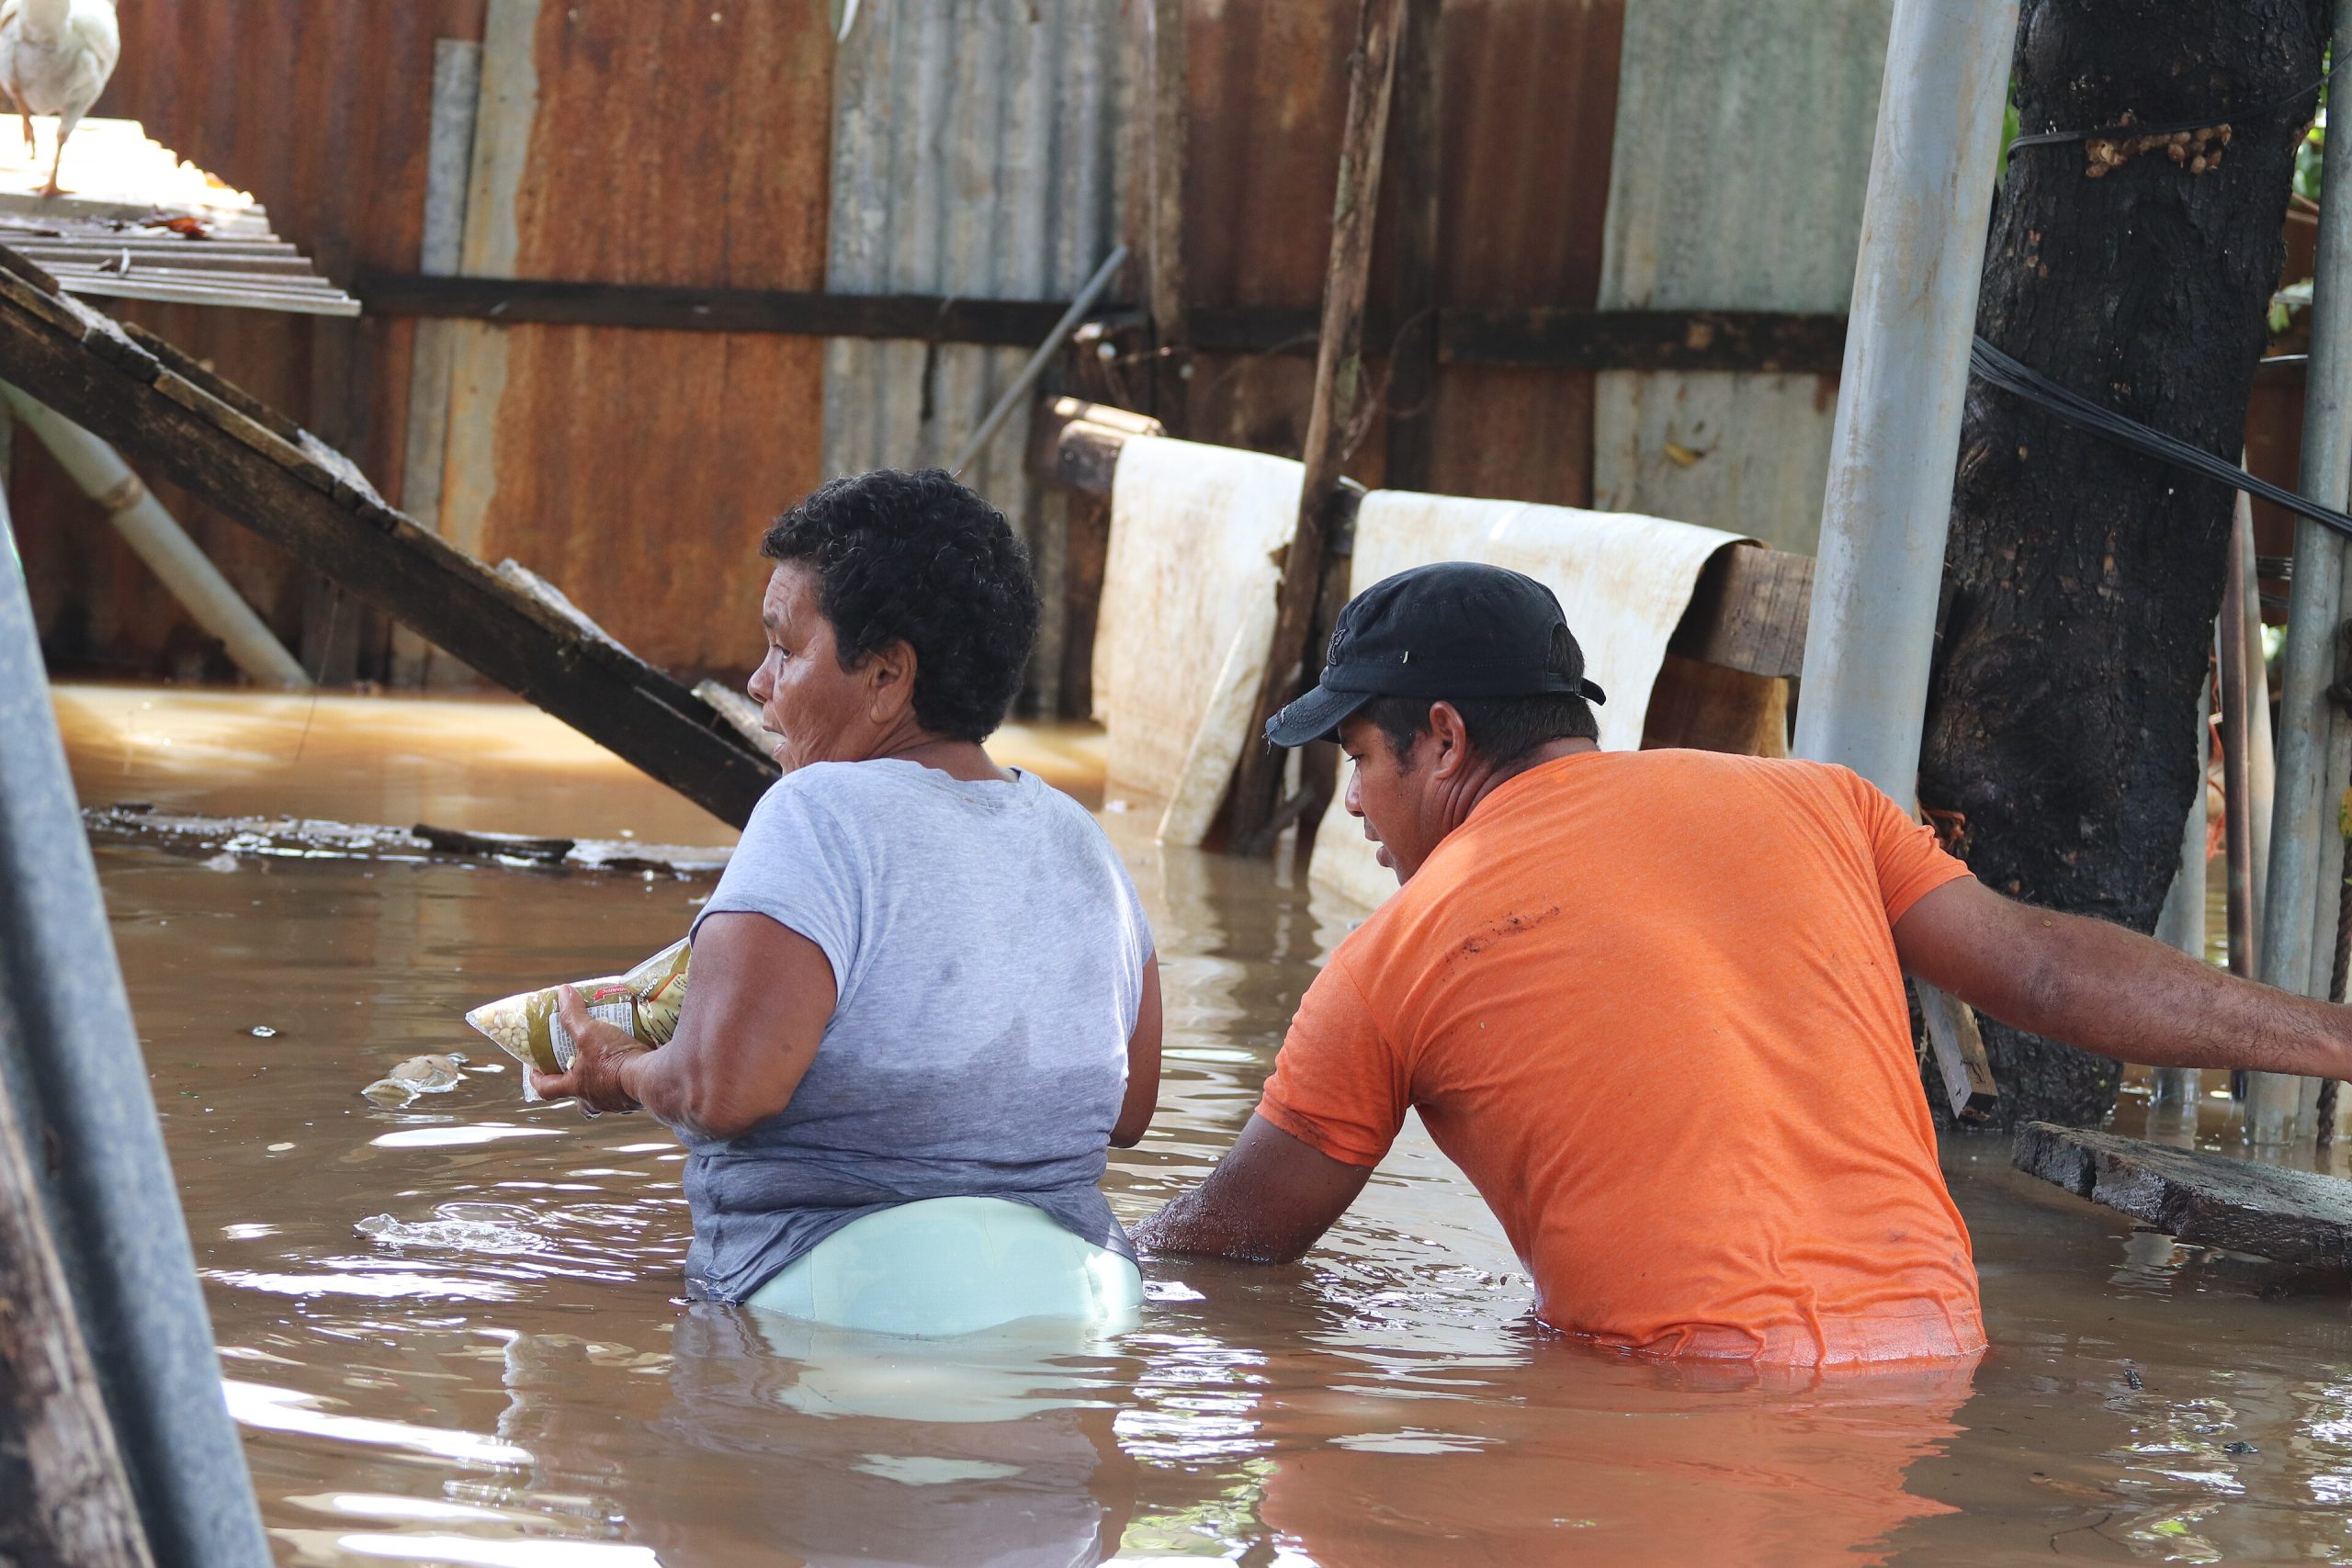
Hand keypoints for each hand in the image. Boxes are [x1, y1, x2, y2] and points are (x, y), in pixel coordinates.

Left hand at [529, 985, 649, 1114]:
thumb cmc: (615, 1059)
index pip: (547, 1089)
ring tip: (609, 1063)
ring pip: (604, 1098)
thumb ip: (574, 1015)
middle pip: (579, 1102)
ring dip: (603, 1084)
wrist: (653, 1077)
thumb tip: (563, 992)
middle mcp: (594, 1101)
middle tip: (581, 1070)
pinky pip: (626, 1093)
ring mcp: (616, 1103)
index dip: (538, 1078)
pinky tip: (634, 1065)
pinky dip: (626, 1081)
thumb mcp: (590, 1032)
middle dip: (577, 1087)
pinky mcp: (636, 1100)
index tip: (536, 1069)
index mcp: (577, 1087)